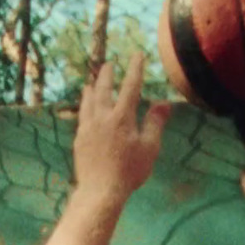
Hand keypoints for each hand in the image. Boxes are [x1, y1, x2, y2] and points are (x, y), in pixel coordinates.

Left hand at [73, 53, 171, 201]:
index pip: (130, 87)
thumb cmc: (129, 171)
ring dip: (91, 90)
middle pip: (103, 90)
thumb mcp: (149, 147)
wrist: (100, 190)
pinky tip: (84, 110)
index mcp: (121, 117)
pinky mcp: (79, 140)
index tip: (137, 55)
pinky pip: (81, 118)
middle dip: (107, 75)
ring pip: (88, 103)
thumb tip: (164, 103)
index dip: (135, 69)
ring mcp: (88, 128)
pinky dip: (84, 108)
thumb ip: (155, 123)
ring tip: (90, 83)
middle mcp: (102, 118)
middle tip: (108, 64)